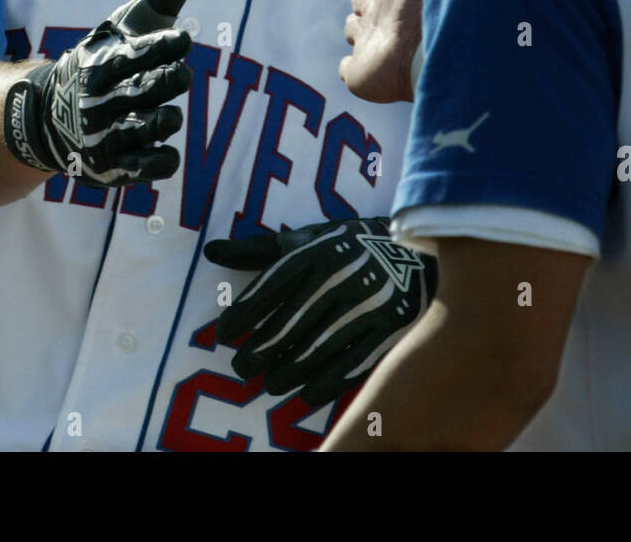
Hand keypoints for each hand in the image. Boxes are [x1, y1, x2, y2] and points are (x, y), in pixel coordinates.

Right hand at [3, 0, 195, 186]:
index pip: (140, 53)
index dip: (168, 45)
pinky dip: (166, 159)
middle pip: (152, 89)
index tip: (182, 40)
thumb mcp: (130, 22)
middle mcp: (100, 100)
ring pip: (156, 126)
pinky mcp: (114, 168)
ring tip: (167, 113)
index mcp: (103, 62)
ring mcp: (106, 136)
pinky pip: (154, 167)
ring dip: (169, 118)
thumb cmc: (105, 60)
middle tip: (178, 75)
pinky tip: (162, 145)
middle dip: (173, 79)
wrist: (51, 116)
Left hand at [203, 217, 436, 406]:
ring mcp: (369, 303)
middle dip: (258, 353)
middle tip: (242, 369)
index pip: (270, 286)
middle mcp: (342, 275)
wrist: (419, 250)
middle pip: (288, 325)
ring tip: (271, 383)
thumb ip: (261, 249)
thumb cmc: (351, 246)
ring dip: (285, 374)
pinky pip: (350, 367)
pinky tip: (305, 393)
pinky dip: (322, 386)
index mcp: (319, 250)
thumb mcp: (310, 238)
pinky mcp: (392, 327)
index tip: (224, 334)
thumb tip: (211, 252)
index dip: (242, 314)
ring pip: (315, 351)